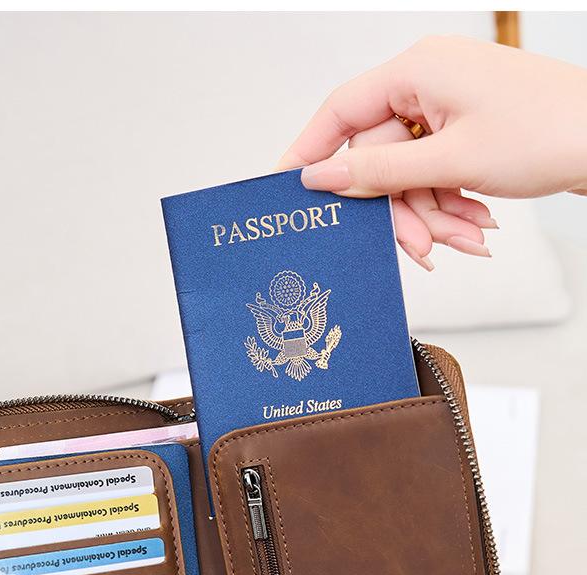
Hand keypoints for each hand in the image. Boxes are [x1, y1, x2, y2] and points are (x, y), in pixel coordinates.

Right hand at [280, 35, 586, 268]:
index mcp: (418, 70)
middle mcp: (428, 81)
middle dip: (402, 208)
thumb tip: (321, 177)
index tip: (285, 186)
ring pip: (409, 173)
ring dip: (433, 213)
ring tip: (467, 237)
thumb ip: (378, 172)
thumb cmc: (547, 132)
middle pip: (380, 156)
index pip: (341, 111)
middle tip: (420, 247)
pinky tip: (476, 222)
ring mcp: (449, 104)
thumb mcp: (451, 162)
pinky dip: (450, 203)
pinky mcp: (467, 126)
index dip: (309, 151)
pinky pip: (435, 172)